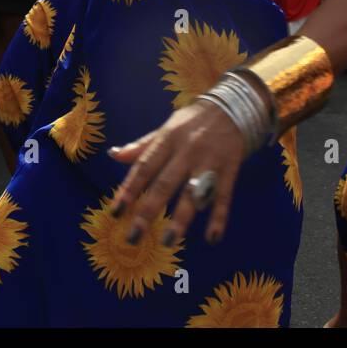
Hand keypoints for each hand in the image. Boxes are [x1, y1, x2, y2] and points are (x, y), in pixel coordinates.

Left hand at [107, 101, 246, 245]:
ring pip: (193, 193)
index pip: (144, 167)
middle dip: (148, 211)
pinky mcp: (230, 169)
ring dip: (181, 219)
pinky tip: (212, 238)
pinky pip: (224, 196)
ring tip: (168, 241)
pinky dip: (219, 217)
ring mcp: (209, 161)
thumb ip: (143, 145)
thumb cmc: (194, 120)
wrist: (233, 106)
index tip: (116, 212)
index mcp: (168, 140)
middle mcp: (187, 151)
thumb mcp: (167, 127)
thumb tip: (113, 154)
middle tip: (133, 238)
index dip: (129, 189)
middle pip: (165, 184)